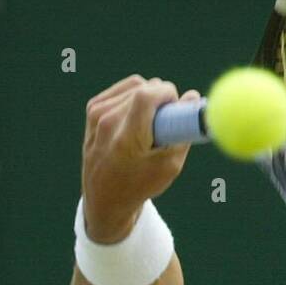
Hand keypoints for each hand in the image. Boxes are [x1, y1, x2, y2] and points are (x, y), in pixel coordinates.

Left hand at [81, 75, 201, 242]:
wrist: (105, 199)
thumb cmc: (140, 185)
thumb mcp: (169, 166)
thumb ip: (184, 131)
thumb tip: (193, 96)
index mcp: (126, 140)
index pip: (147, 95)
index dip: (167, 93)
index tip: (176, 105)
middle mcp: (107, 124)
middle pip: (143, 88)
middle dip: (161, 98)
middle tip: (165, 121)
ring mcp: (96, 115)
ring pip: (135, 85)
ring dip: (149, 97)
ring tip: (149, 124)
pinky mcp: (93, 109)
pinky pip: (123, 88)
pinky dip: (134, 96)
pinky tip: (137, 116)